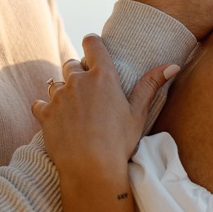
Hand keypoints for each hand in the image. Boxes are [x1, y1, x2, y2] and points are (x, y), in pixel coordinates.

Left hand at [32, 35, 177, 177]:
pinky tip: (56, 120)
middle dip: (77, 72)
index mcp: (103, 77)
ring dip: (62, 91)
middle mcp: (77, 81)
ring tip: (74, 109)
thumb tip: (173, 65)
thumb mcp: (138, 113)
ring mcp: (58, 97)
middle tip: (87, 91)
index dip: (92, 43)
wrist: (91, 168)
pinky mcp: (44, 114)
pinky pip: (39, 103)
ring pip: (55, 84)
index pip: (93, 43)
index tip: (93, 47)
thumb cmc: (119, 142)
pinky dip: (46, 109)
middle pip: (71, 64)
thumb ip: (150, 85)